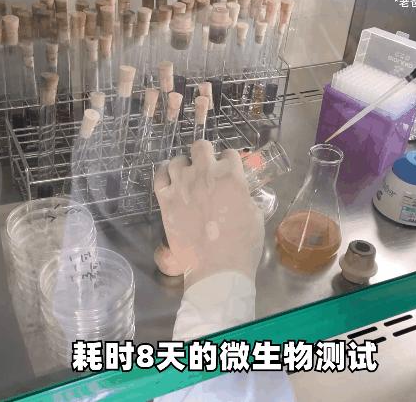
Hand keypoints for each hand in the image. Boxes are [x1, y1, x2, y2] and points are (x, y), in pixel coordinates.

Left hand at [153, 141, 264, 287]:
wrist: (217, 268)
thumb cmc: (242, 245)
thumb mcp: (256, 216)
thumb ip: (246, 198)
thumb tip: (242, 195)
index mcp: (230, 176)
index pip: (230, 154)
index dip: (230, 162)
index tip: (230, 170)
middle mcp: (204, 174)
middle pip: (201, 146)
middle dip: (206, 153)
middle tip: (208, 167)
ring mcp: (182, 186)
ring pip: (177, 160)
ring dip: (185, 165)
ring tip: (188, 176)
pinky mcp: (165, 200)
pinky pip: (159, 177)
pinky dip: (165, 176)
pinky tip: (170, 181)